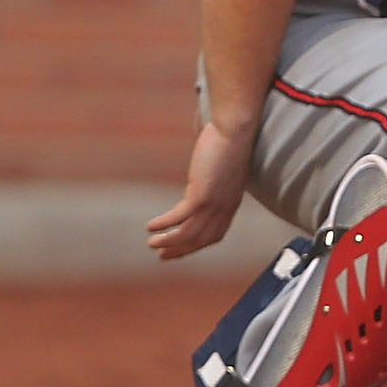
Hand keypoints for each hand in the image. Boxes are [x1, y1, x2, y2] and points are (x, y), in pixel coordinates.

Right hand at [146, 115, 256, 260]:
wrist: (235, 130)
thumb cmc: (229, 142)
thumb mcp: (224, 169)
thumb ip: (215, 181)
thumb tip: (203, 180)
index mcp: (230, 204)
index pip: (214, 234)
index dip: (196, 245)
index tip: (180, 248)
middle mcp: (223, 208)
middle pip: (200, 239)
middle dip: (180, 250)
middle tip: (162, 255)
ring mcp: (213, 203)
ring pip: (189, 234)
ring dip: (169, 242)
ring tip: (151, 243)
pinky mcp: (201, 194)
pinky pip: (179, 217)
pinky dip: (164, 224)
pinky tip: (151, 225)